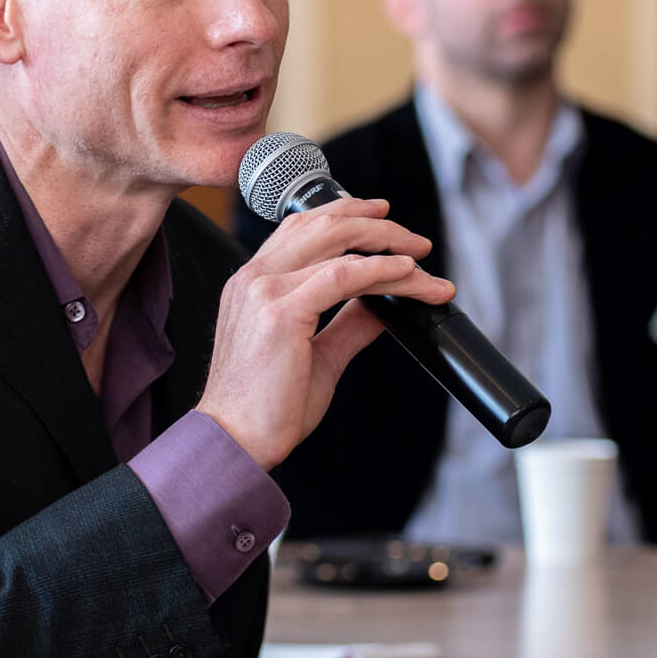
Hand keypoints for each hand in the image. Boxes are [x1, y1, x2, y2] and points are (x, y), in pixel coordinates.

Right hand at [197, 198, 454, 468]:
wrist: (235, 441)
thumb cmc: (265, 408)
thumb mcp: (317, 355)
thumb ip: (348, 323)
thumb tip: (383, 304)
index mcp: (253, 284)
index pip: (301, 229)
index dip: (346, 216)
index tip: (383, 220)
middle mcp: (254, 279)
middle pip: (321, 225)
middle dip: (375, 224)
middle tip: (415, 240)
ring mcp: (263, 291)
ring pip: (337, 245)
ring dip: (388, 245)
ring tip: (421, 256)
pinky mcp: (280, 314)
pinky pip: (343, 276)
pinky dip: (381, 271)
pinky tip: (408, 274)